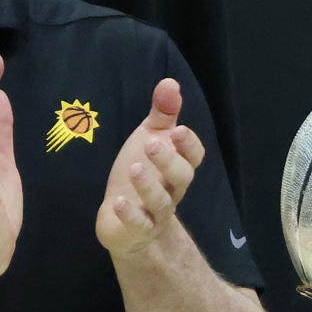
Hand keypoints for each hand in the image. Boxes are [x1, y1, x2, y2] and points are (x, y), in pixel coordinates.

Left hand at [96, 79, 204, 257]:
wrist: (128, 225)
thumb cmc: (141, 175)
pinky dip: (130, 215)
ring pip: (162, 202)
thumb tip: (170, 81)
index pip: (194, 157)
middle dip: (170, 160)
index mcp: (177, 166)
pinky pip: (139, 225)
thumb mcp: (150, 139)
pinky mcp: (138, 230)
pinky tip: (117, 202)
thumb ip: (162, 113)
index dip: (188, 144)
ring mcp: (156, 213)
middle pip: (182, 177)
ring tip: (135, 168)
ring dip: (149, 185)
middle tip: (152, 143)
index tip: (178, 130)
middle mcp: (172, 190)